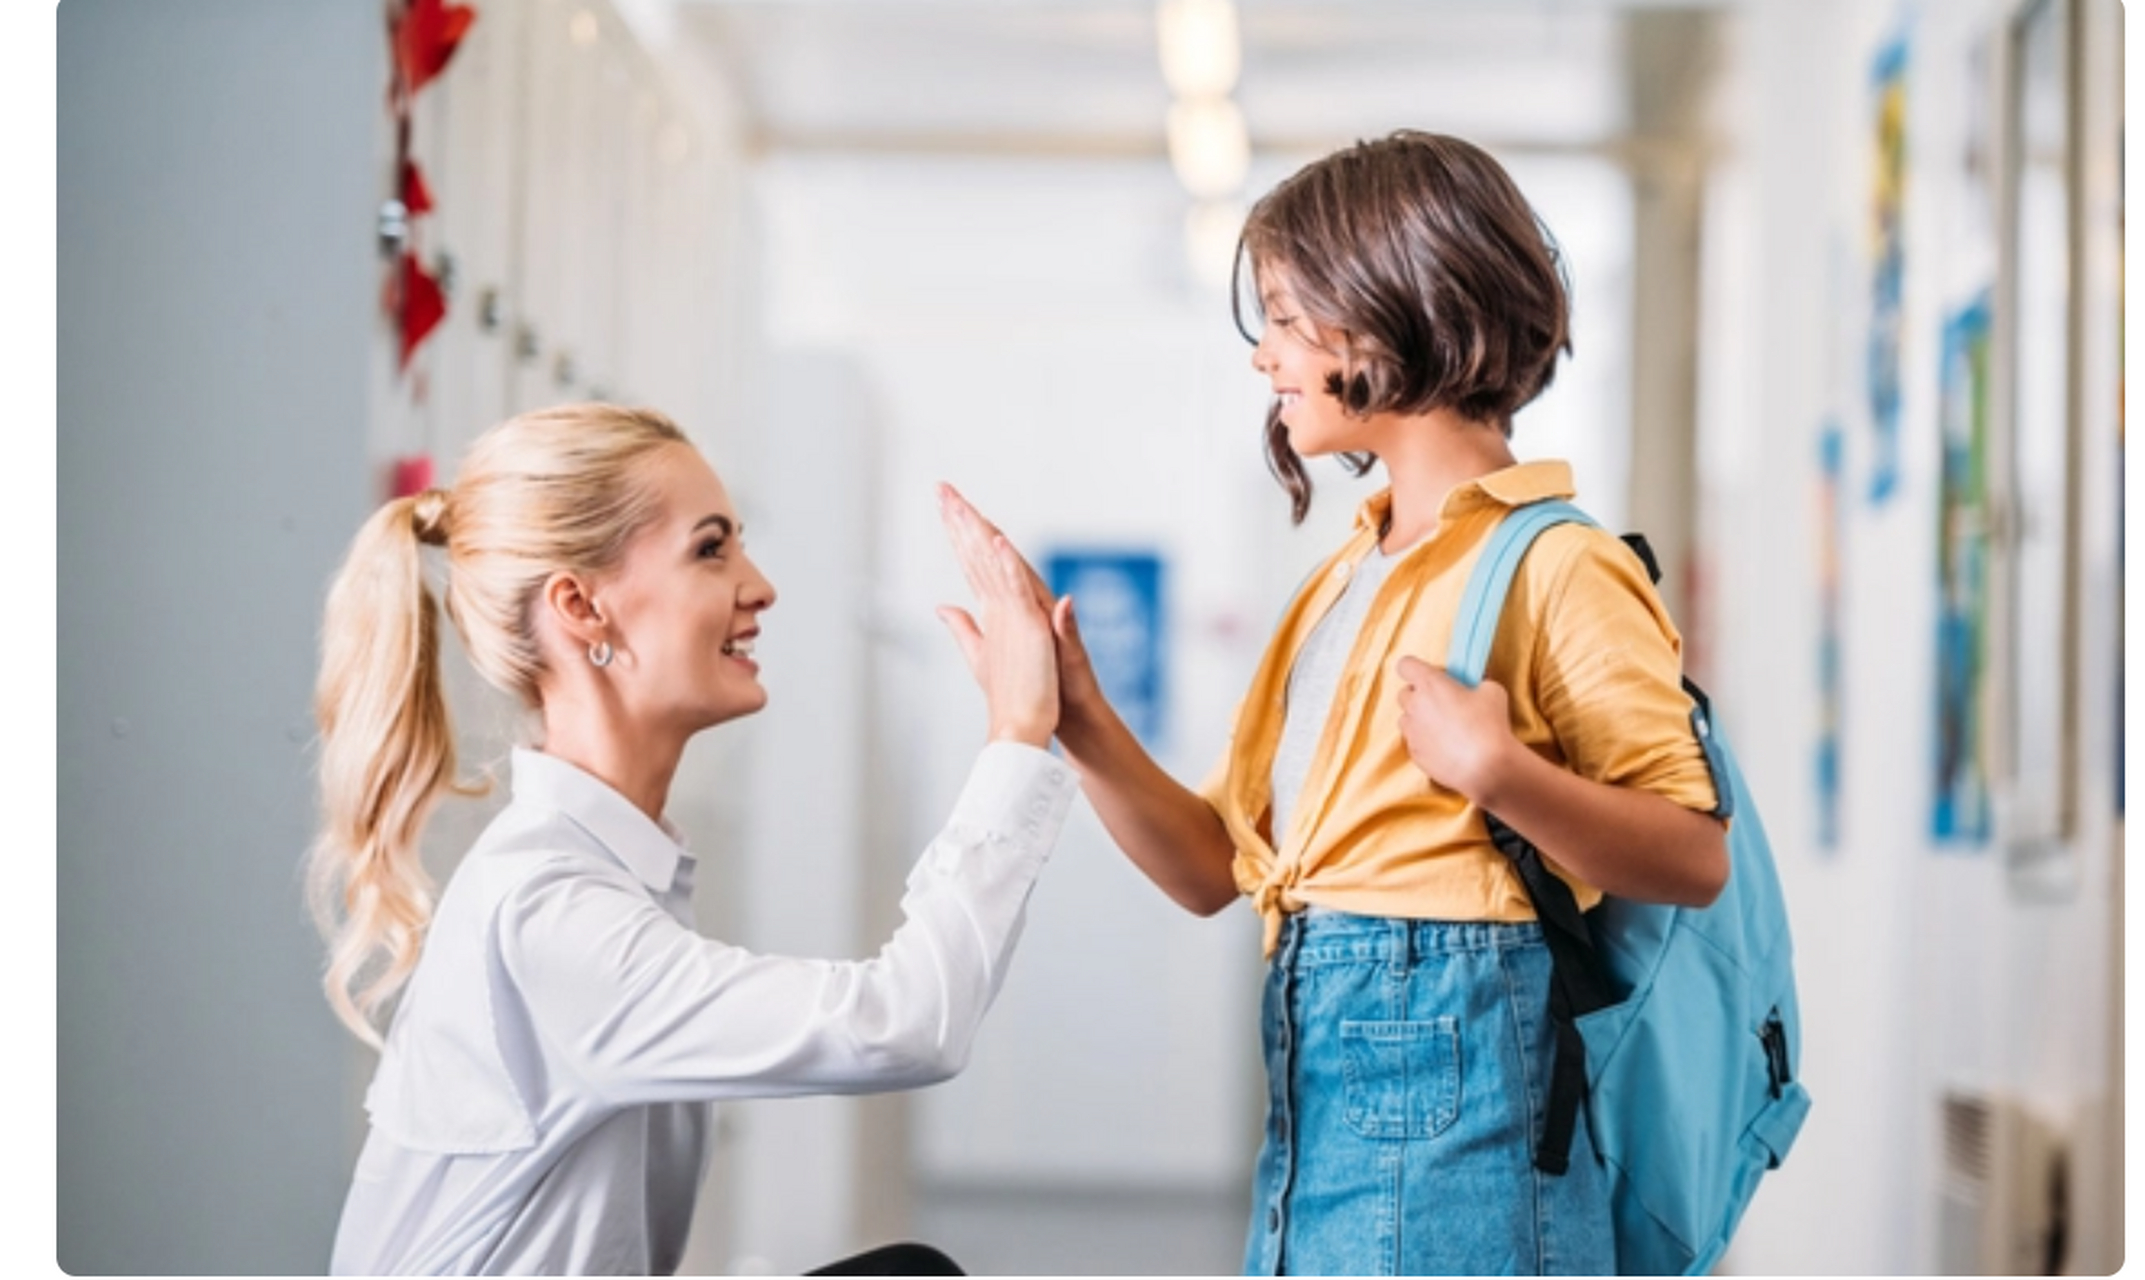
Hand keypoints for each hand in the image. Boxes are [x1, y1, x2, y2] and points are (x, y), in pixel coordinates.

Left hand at [936, 485, 1059, 746]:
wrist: (1065, 715)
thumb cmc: (1032, 690)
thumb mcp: (986, 654)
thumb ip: (967, 627)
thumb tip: (944, 606)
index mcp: (1004, 607)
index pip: (976, 561)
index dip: (958, 534)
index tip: (941, 507)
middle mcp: (1018, 601)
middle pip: (987, 553)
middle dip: (964, 521)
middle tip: (943, 490)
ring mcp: (1031, 610)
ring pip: (1005, 563)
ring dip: (985, 532)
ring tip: (966, 504)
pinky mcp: (1040, 626)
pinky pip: (1026, 592)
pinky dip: (1013, 567)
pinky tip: (1001, 544)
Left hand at [1392, 654, 1519, 804]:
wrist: (1486, 767)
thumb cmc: (1489, 724)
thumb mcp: (1492, 691)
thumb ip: (1477, 682)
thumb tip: (1476, 686)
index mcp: (1429, 684)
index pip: (1405, 665)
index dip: (1414, 668)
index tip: (1427, 675)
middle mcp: (1414, 706)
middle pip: (1404, 693)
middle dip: (1418, 695)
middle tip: (1441, 702)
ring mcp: (1411, 732)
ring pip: (1406, 719)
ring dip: (1419, 719)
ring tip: (1443, 727)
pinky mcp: (1414, 753)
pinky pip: (1413, 741)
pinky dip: (1424, 740)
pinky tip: (1445, 746)